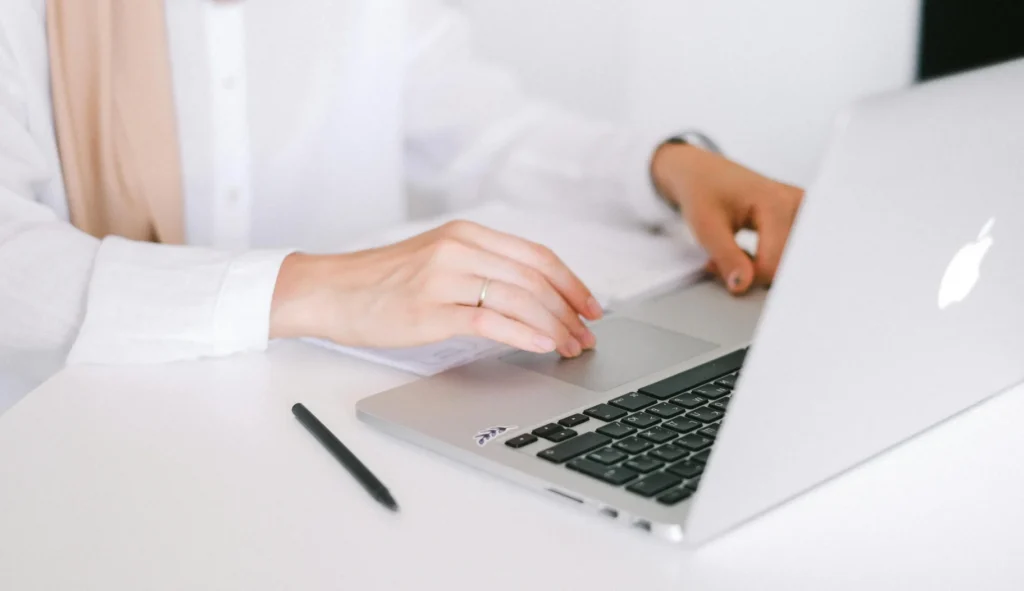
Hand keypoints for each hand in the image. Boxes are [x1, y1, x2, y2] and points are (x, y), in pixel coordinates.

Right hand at [269, 221, 602, 356]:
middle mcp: (459, 248)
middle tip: (586, 335)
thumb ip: (481, 268)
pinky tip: (541, 346)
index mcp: (467, 234)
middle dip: (569, 310)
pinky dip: (523, 334)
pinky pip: (489, 321)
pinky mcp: (429, 309)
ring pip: (518, 297)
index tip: (591, 307)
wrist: (329, 291)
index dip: (572, 283)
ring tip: (570, 347)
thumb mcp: (437, 259)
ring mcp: (444, 277)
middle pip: (535, 278)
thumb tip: (533, 297)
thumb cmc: (381, 282)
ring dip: (553, 326)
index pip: (537, 255)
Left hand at [652, 143, 803, 293]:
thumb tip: (742, 286)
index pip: (772, 264)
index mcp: (777, 203)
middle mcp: (798, 204)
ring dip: (763, 267)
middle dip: (754, 273)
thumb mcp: (705, 226)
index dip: (744, 276)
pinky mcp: (802, 218)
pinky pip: (791, 254)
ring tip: (739, 253)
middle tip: (727, 262)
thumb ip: (726, 257)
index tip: (716, 267)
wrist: (704, 174)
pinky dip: (770, 260)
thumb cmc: (702, 192)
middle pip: (785, 265)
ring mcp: (804, 210)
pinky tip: (753, 251)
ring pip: (789, 262)